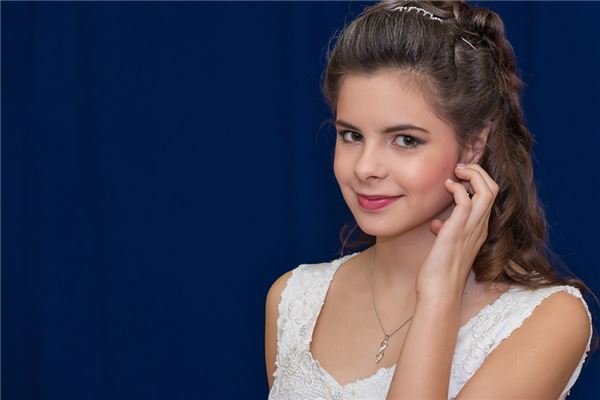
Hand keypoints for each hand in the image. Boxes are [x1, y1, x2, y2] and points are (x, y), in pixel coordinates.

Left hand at [415, 163, 499, 300]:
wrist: (439, 292)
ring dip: (472, 174)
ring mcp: (470, 228)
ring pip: (486, 191)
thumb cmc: (439, 272)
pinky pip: (465, 200)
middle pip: (493, 188)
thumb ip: (445, 232)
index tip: (460, 177)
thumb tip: (436, 223)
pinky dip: (457, 188)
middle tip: (460, 168)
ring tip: (456, 171)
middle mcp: (479, 227)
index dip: (479, 181)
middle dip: (479, 171)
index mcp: (478, 229)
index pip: (490, 197)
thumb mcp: (445, 246)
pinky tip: (446, 186)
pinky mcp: (457, 231)